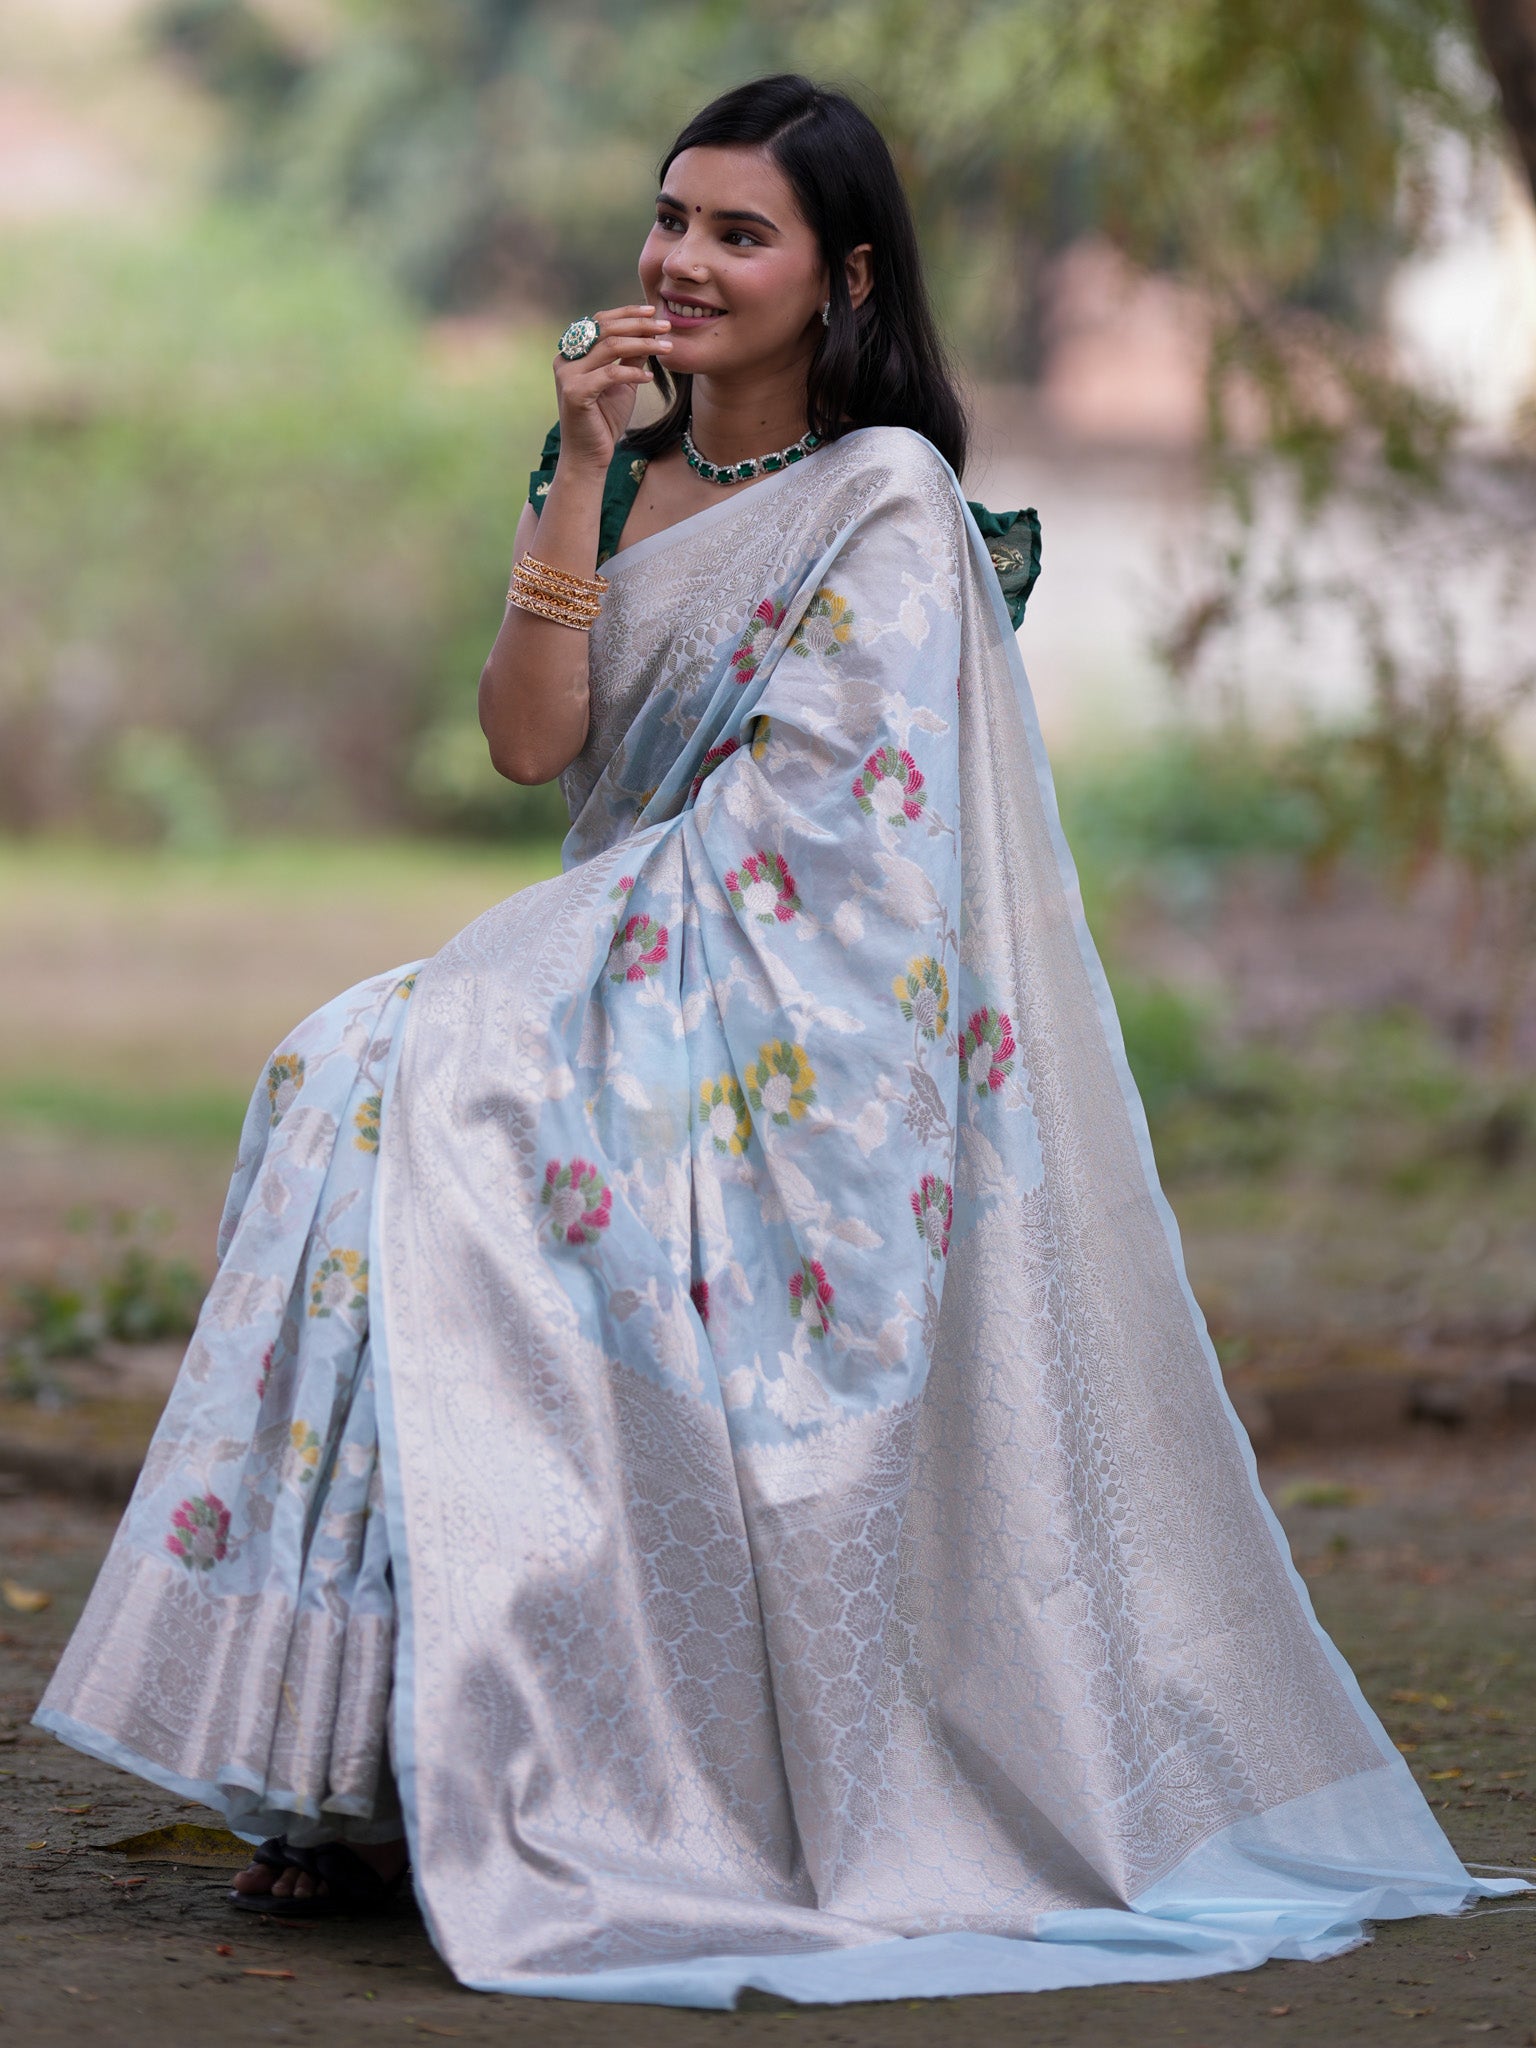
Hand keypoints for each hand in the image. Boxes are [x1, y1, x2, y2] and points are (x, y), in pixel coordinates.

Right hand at [554, 305, 671, 472]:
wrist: (589, 456)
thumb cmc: (604, 419)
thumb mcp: (622, 382)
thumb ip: (630, 358)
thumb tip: (649, 333)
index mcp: (573, 351)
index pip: (601, 321)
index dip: (627, 313)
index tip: (653, 312)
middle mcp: (566, 358)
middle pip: (606, 329)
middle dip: (639, 325)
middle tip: (666, 326)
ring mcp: (567, 375)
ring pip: (610, 347)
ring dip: (642, 344)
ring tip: (666, 348)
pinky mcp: (574, 393)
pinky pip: (610, 374)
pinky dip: (633, 373)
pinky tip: (650, 378)